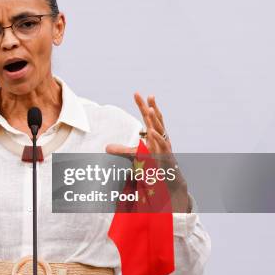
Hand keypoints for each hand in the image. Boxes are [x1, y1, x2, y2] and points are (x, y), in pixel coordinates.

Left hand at [106, 93, 189, 211]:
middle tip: (148, 95)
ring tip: (149, 109)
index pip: (147, 117)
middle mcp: (161, 138)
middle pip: (156, 120)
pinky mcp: (166, 156)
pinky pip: (162, 145)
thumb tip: (106, 147)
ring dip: (155, 120)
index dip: (143, 105)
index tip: (136, 93)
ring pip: (161, 130)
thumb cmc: (153, 165)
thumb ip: (122, 150)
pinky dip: (157, 138)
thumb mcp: (135, 156)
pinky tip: (151, 131)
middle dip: (152, 107)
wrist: (168, 181)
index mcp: (154, 135)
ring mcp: (164, 146)